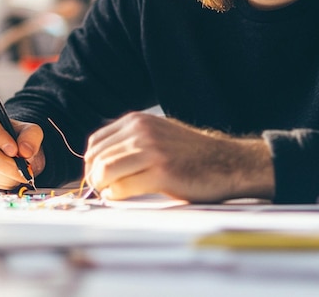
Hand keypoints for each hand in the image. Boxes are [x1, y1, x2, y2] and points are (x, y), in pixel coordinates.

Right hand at [0, 102, 44, 188]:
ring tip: (20, 175)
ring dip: (3, 175)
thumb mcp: (31, 131)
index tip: (14, 150)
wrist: (16, 151)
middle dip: (3, 162)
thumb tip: (25, 151)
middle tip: (22, 170)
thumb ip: (31, 136)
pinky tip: (10, 179)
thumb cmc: (19, 137)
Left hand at [84, 111, 274, 202]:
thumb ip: (131, 140)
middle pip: (96, 158)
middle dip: (94, 178)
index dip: (91, 164)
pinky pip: (121, 188)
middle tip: (104, 190)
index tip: (98, 177)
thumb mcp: (158, 133)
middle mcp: (142, 131)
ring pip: (104, 171)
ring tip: (112, 194)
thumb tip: (97, 161)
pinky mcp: (161, 172)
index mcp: (138, 120)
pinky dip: (115, 196)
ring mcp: (152, 150)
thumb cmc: (190, 154)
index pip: (95, 142)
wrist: (226, 162)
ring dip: (102, 188)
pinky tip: (122, 197)